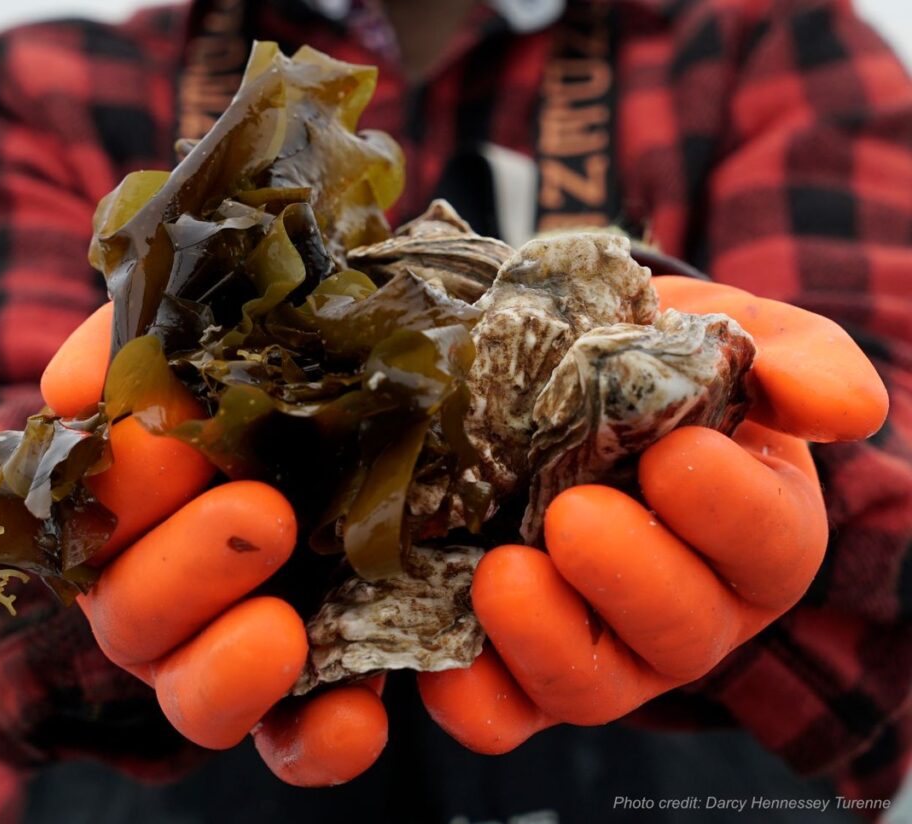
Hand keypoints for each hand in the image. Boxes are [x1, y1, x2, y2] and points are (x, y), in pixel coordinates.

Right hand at [41, 303, 387, 784]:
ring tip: (283, 632)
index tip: (169, 434)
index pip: (95, 509)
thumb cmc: (284, 362)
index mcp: (133, 503)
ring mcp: (232, 644)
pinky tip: (359, 720)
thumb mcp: (219, 326)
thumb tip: (74, 388)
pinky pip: (296, 744)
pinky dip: (319, 743)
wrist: (378, 398)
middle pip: (134, 611)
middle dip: (185, 567)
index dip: (121, 483)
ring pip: (193, 693)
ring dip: (225, 668)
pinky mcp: (309, 693)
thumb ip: (137, 344)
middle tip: (263, 515)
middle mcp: (166, 585)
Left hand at [418, 276, 888, 753]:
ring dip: (546, 641)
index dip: (729, 510)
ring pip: (592, 685)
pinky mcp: (523, 668)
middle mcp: (689, 609)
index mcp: (756, 536)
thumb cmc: (662, 366)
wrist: (567, 386)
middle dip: (632, 578)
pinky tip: (441, 663)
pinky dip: (474, 699)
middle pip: (682, 631)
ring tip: (501, 573)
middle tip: (574, 514)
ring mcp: (605, 648)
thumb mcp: (734, 340)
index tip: (674, 453)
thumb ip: (796, 364)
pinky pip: (505, 713)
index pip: (770, 543)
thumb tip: (842, 408)